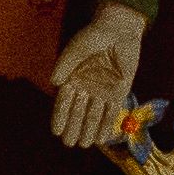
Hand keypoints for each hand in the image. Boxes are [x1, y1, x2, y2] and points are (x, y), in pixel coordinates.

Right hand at [45, 3, 150, 148]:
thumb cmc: (94, 36)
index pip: (63, 103)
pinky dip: (107, 125)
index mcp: (72, 80)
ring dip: (89, 130)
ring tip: (84, 144)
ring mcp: (103, 92)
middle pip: (78, 113)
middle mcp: (86, 89)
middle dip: (73, 128)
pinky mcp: (119, 92)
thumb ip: (65, 64)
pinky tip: (102, 139)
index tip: (56, 131)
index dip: (59, 117)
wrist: (119, 30)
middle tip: (70, 142)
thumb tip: (54, 82)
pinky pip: (112, 112)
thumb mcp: (77, 49)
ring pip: (94, 116)